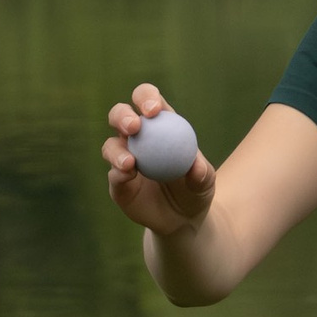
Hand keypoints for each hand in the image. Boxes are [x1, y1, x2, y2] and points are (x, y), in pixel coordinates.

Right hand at [102, 82, 215, 237]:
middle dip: (123, 115)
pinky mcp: (117, 182)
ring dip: (117, 150)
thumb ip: (201, 173)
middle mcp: (136, 138)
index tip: (154, 110)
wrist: (182, 219)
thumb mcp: (205, 182)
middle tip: (134, 127)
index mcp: (159, 125)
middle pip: (120, 115)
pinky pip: (113, 174)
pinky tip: (128, 174)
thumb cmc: (196, 190)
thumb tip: (195, 164)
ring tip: (130, 162)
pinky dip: (118, 173)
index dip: (147, 98)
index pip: (148, 101)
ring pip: (110, 145)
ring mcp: (123, 159)